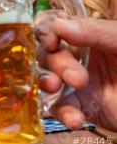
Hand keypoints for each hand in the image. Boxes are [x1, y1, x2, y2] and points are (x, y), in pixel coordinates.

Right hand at [35, 11, 116, 131]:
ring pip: (46, 77)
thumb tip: (59, 25)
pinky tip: (76, 118)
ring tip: (56, 87)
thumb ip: (97, 31)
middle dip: (56, 63)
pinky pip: (59, 108)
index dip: (45, 31)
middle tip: (78, 77)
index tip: (51, 42)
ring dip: (47, 81)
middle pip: (47, 53)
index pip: (54, 25)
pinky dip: (63, 114)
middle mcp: (77, 56)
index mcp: (87, 35)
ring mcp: (75, 82)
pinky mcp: (80, 106)